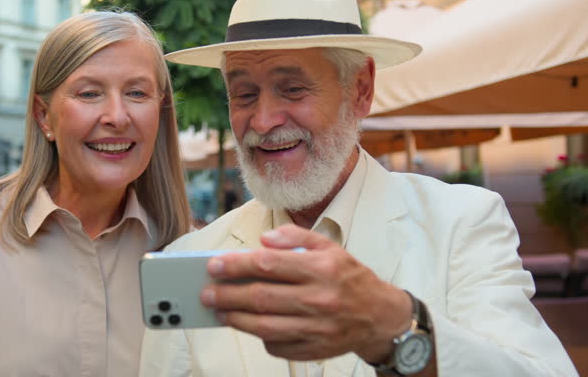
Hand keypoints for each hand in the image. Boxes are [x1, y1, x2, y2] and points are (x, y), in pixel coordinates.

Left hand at [201, 224, 411, 361]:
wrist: (381, 316)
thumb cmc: (349, 278)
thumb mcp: (330, 247)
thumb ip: (296, 238)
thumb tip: (264, 240)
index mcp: (321, 269)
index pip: (268, 265)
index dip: (236, 265)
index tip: (214, 265)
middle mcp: (319, 299)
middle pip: (262, 298)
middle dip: (227, 294)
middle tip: (206, 292)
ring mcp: (317, 328)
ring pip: (265, 326)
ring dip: (236, 319)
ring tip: (218, 310)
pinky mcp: (315, 350)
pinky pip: (278, 346)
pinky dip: (260, 337)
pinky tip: (249, 326)